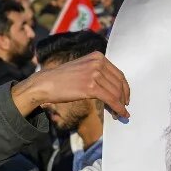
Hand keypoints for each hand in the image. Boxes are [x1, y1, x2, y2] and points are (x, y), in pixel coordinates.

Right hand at [11, 51, 129, 118]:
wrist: (46, 83)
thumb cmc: (63, 78)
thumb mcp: (83, 68)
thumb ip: (98, 72)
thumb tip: (113, 88)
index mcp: (98, 56)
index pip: (118, 74)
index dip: (124, 88)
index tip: (125, 98)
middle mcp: (98, 62)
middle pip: (119, 83)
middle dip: (123, 98)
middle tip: (123, 108)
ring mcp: (95, 74)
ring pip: (116, 92)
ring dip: (121, 105)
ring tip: (120, 114)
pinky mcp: (91, 87)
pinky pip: (111, 99)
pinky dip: (118, 108)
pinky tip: (120, 114)